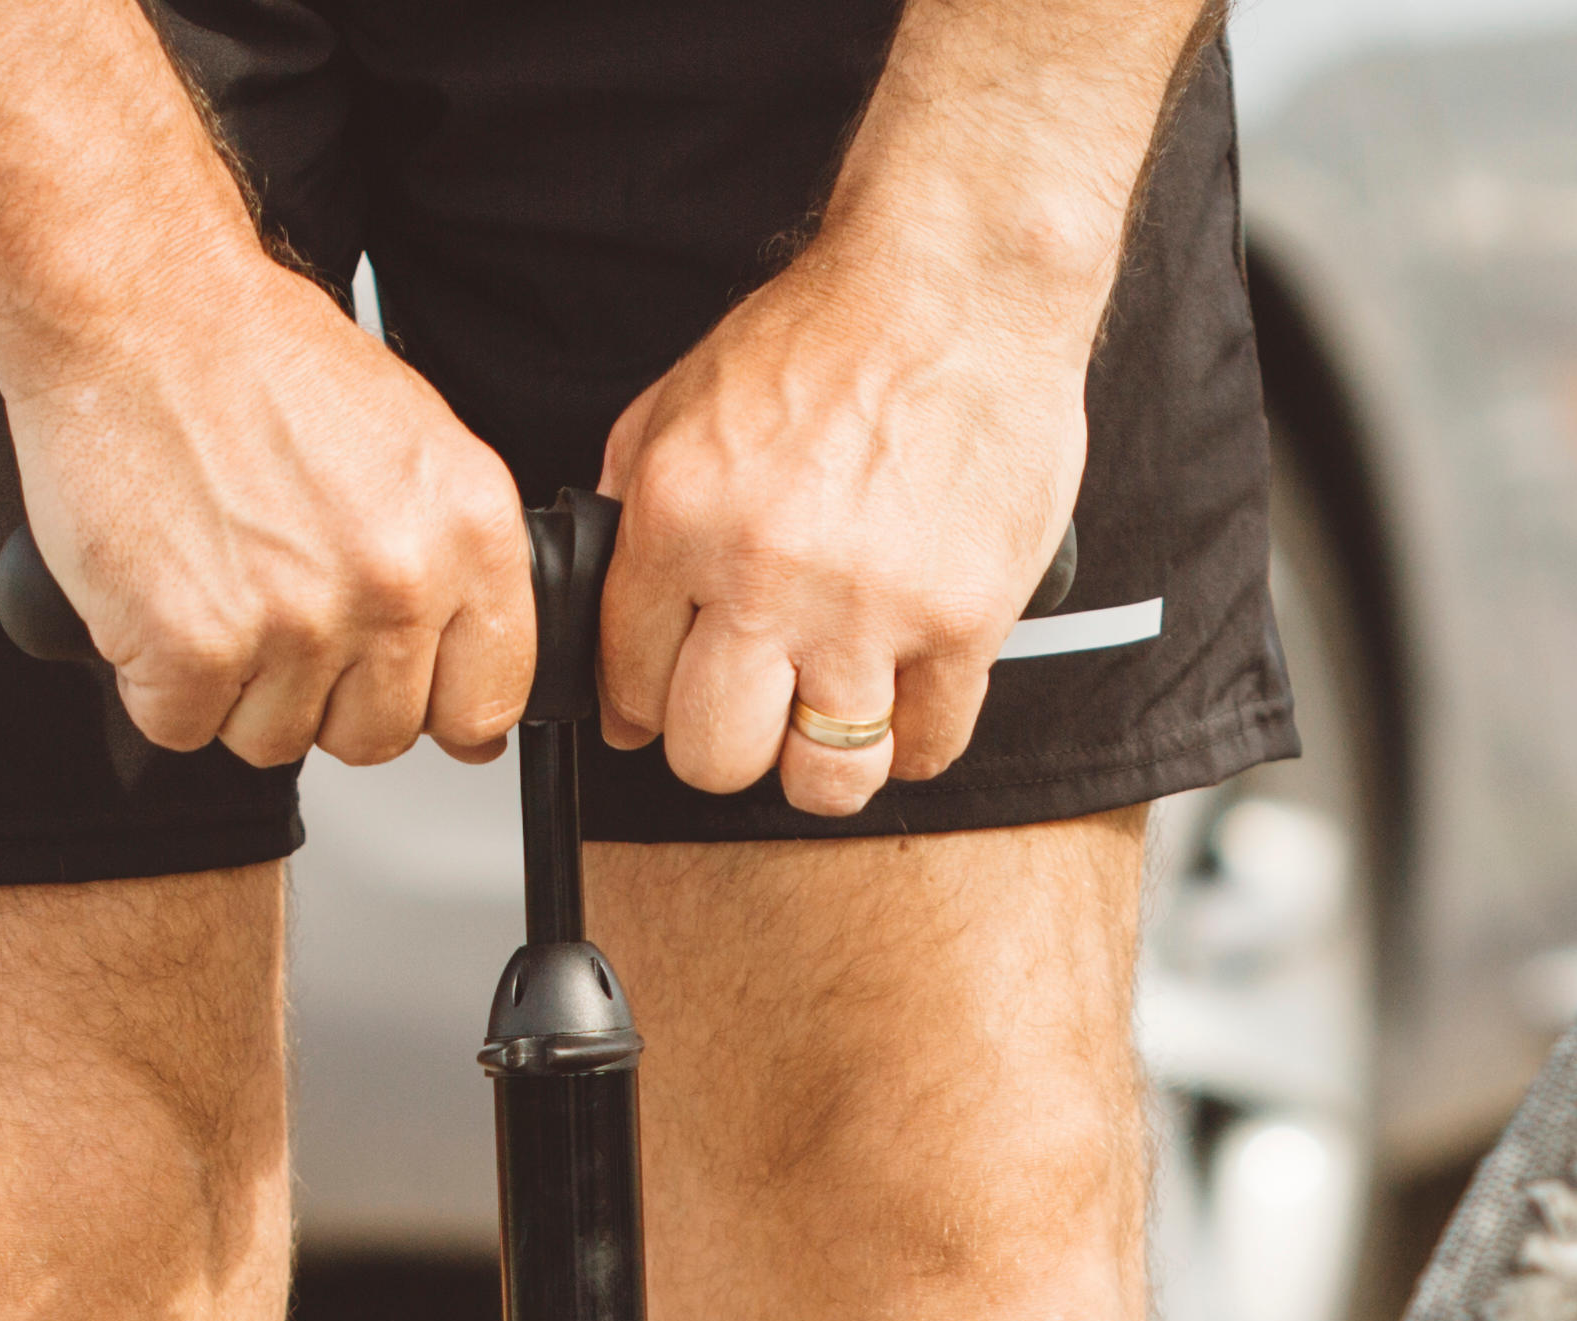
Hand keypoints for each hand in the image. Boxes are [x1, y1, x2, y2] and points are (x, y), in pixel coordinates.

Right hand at [2, 257, 536, 770]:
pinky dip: (157, 678)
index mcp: (469, 531)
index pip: (487, 702)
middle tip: (273, 602)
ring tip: (213, 577)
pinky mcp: (193, 646)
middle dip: (322, 692)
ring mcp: (296, 622)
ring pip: (275, 739)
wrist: (136, 303)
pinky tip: (160, 589)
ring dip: (234, 685)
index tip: (391, 679)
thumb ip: (456, 575)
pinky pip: (182, 724)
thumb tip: (477, 719)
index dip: (430, 703)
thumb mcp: (412, 445)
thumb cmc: (256, 358)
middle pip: (375, 735)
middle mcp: (396, 582)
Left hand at [595, 230, 1095, 819]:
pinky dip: (914, 737)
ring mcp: (869, 609)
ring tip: (833, 715)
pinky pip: (927, 748)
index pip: (632, 687)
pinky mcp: (962, 623)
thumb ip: (636, 514)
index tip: (678, 696)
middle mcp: (767, 574)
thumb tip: (614, 629)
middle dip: (729, 746)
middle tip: (755, 711)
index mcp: (682, 520)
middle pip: (715, 757)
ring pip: (824, 778)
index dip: (652, 703)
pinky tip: (906, 688)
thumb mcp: (681, 405)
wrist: (956, 286)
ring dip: (824, 762)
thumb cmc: (829, 335)